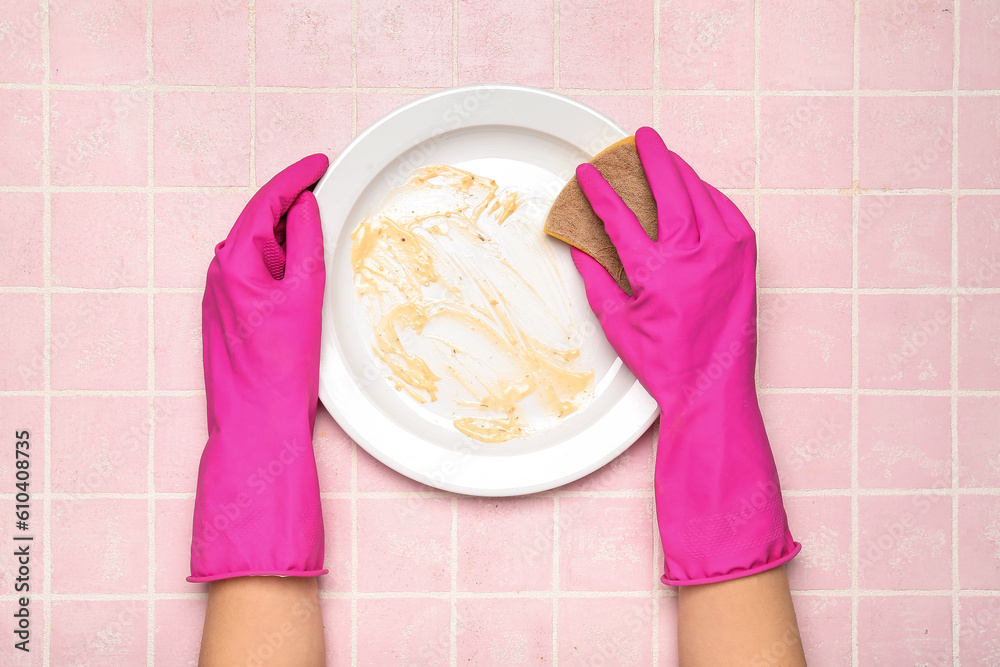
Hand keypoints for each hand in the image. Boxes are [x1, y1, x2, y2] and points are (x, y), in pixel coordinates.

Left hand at [190, 154, 329, 581]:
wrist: (256, 421)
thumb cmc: (279, 367)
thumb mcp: (304, 295)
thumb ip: (306, 243)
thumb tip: (306, 207)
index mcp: (235, 260)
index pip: (267, 201)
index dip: (296, 177)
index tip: (321, 163)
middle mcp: (221, 271)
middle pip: (261, 220)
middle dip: (294, 201)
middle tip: (329, 188)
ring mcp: (221, 293)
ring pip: (260, 246)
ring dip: (289, 231)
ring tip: (322, 222)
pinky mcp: (229, 312)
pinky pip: (256, 270)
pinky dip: (281, 258)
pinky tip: (302, 263)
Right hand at [572, 127, 799, 584]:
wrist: (712, 386)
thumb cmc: (663, 361)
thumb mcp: (616, 322)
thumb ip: (596, 278)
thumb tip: (579, 247)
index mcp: (655, 269)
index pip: (618, 214)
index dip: (600, 189)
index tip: (588, 172)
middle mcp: (693, 252)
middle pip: (668, 186)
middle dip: (651, 157)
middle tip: (640, 137)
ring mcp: (724, 252)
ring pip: (700, 193)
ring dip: (681, 171)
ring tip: (666, 157)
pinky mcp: (745, 258)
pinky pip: (726, 212)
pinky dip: (709, 195)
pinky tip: (698, 190)